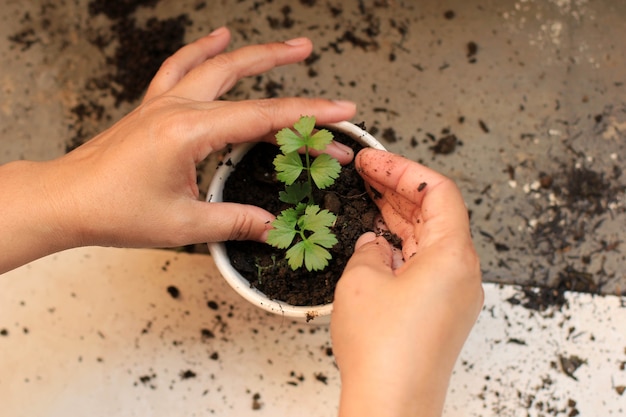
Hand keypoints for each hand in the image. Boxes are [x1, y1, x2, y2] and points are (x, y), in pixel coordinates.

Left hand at [0, 27, 355, 272]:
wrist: (66, 200)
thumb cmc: (114, 211)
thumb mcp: (184, 224)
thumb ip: (236, 222)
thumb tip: (274, 226)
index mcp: (189, 132)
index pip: (263, 118)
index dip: (307, 115)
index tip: (340, 112)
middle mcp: (177, 108)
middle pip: (240, 75)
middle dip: (280, 63)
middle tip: (311, 52)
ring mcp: (163, 102)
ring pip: (214, 64)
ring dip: (250, 52)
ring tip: (282, 47)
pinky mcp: (154, 107)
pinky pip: (181, 66)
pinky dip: (202, 50)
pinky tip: (218, 38)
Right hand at [331, 149, 483, 416]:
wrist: (391, 405)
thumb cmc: (383, 351)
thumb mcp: (362, 281)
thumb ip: (369, 249)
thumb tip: (375, 245)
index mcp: (454, 255)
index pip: (438, 191)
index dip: (403, 169)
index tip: (373, 161)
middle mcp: (462, 272)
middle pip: (436, 212)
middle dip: (399, 189)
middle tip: (367, 170)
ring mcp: (454, 293)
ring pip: (429, 238)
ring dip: (399, 216)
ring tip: (368, 195)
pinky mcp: (441, 310)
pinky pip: (425, 264)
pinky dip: (402, 246)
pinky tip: (377, 239)